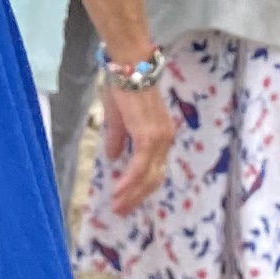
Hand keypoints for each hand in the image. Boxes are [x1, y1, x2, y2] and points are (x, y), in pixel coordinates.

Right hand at [99, 75, 177, 215]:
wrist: (130, 68)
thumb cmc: (125, 88)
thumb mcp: (119, 118)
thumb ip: (118, 138)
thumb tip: (114, 157)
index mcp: (161, 136)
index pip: (155, 169)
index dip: (141, 187)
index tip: (127, 200)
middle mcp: (165, 140)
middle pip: (154, 178)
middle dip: (137, 197)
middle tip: (122, 211)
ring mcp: (159, 139)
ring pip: (148, 176)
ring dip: (132, 194)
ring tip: (118, 206)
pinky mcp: (148, 137)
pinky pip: (139, 167)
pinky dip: (129, 182)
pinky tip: (119, 192)